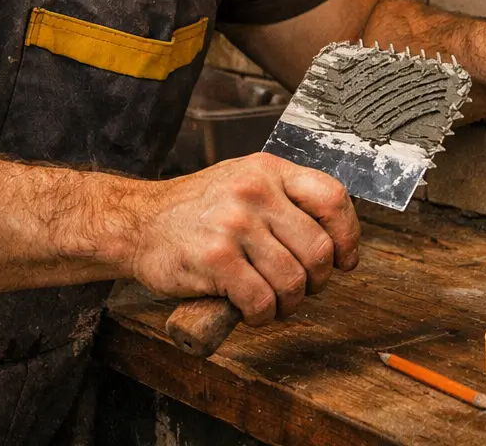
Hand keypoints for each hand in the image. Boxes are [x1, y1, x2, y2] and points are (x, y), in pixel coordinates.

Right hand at [129, 153, 358, 325]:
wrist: (137, 223)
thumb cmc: (197, 210)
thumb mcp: (245, 183)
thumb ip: (287, 200)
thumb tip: (336, 240)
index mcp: (269, 170)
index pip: (332, 198)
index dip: (348, 236)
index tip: (344, 259)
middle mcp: (255, 192)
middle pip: (318, 249)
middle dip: (316, 281)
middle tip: (299, 288)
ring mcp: (234, 224)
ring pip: (293, 280)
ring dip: (289, 303)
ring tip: (273, 302)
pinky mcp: (215, 259)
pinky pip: (261, 300)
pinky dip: (262, 315)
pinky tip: (251, 309)